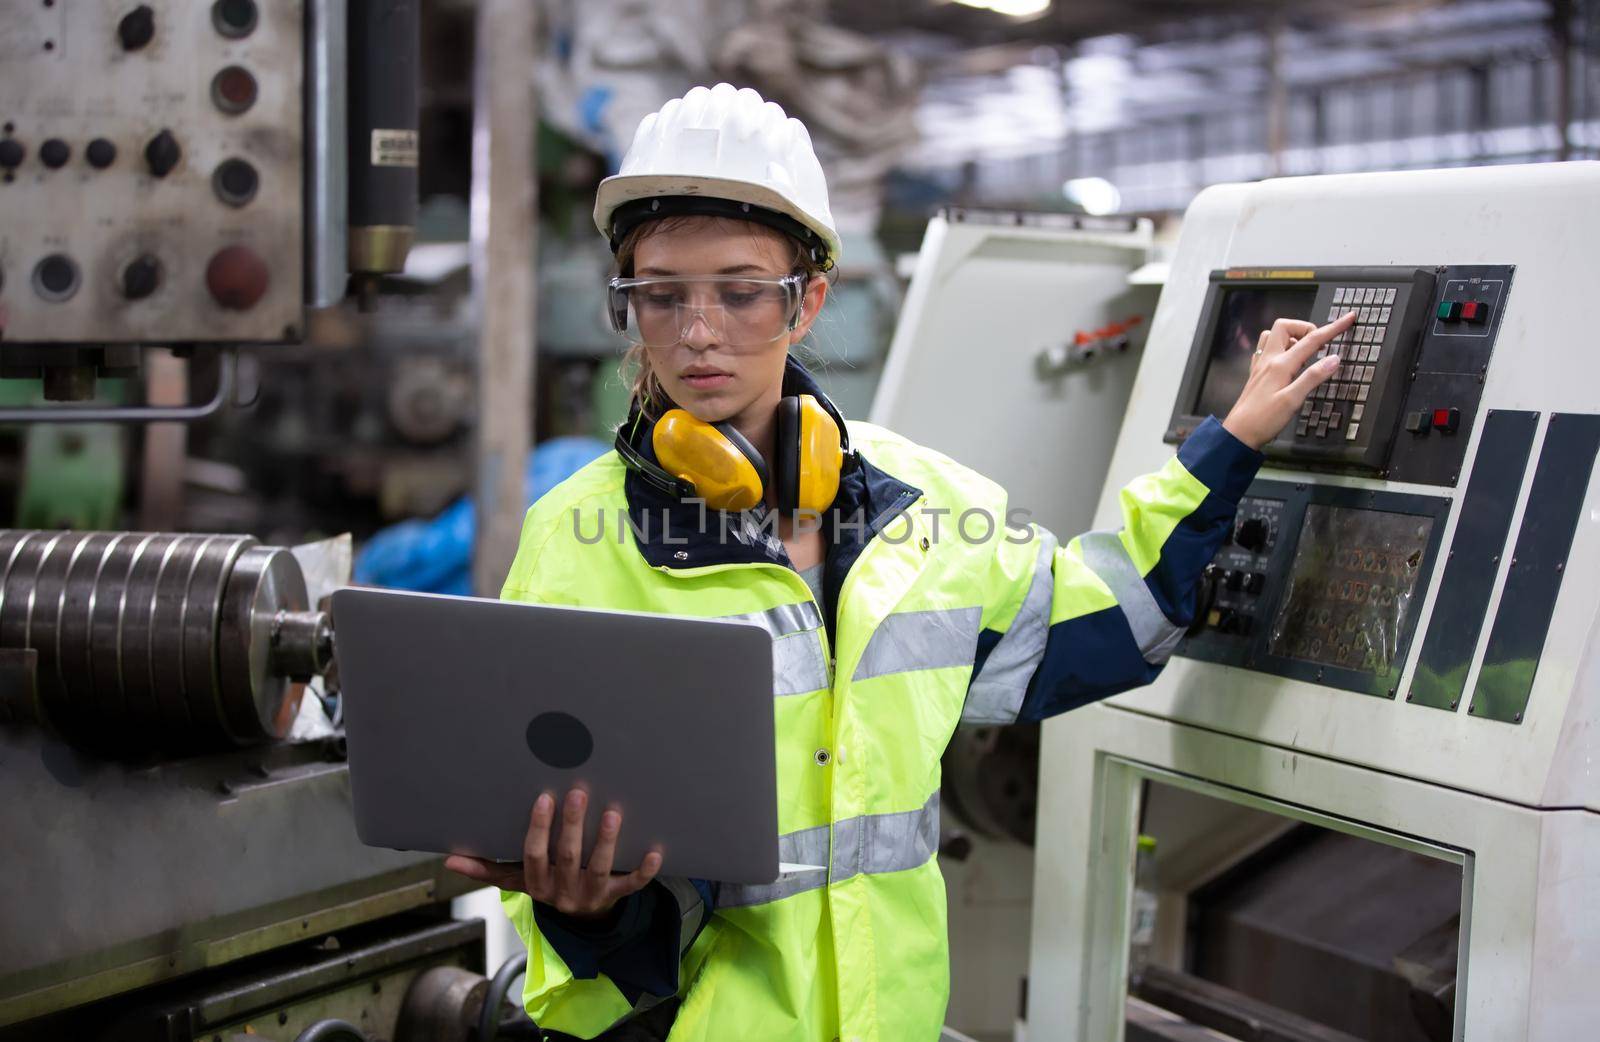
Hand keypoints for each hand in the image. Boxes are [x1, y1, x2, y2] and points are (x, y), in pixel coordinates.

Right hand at [445, 789, 661, 918]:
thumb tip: (448, 859)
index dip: (539, 829)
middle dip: (573, 827)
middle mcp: (563, 892)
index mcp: (537, 884)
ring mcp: (591, 896)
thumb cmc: (546, 884)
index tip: (544, 798)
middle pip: (568, 859)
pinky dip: (643, 871)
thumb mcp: (515, 879)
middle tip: (579, 793)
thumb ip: (486, 868)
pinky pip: (631, 886)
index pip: (535, 856)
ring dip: (605, 843)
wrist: (579, 921)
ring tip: (612, 814)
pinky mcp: (615, 898)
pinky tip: (655, 851)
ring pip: (599, 871)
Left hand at [1221, 311, 1354, 449]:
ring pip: (1273, 336)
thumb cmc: (1263, 421)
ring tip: (1305, 353)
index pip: (1311, 340)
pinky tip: (1287, 361)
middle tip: (1320, 343)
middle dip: (1305, 327)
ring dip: (1291, 337)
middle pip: (1285, 326)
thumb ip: (1313, 377)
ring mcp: (1260, 366)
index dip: (1333, 328)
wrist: (1238, 434)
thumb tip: (1334, 359)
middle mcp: (1268, 360)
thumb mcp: (1293, 401)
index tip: (1348, 319)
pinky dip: (1280, 348)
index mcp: (1280, 365)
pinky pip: (1266, 350)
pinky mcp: (1256, 375)